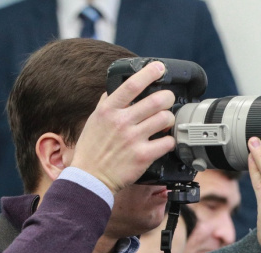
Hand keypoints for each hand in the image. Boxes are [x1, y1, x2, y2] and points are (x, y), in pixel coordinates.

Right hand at [70, 61, 175, 193]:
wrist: (91, 177)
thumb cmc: (92, 149)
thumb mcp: (94, 120)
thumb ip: (106, 104)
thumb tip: (115, 88)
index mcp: (108, 110)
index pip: (131, 85)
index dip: (148, 73)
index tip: (159, 67)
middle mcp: (121, 122)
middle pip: (156, 101)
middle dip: (168, 98)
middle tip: (168, 100)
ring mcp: (133, 139)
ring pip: (165, 120)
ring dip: (170, 120)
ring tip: (166, 123)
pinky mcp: (143, 156)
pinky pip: (167, 142)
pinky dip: (170, 141)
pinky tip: (165, 141)